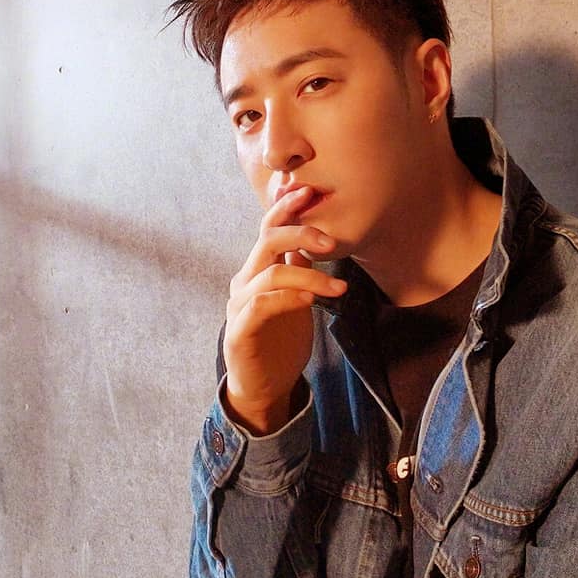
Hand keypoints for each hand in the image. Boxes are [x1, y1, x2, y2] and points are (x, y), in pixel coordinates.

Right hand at [223, 186, 346, 434]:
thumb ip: (300, 268)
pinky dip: (289, 298)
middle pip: (267, 241)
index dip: (287, 207)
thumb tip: (319, 236)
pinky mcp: (240, 332)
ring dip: (309, 275)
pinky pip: (261, 306)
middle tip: (332, 242)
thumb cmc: (280, 339)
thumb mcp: (296, 296)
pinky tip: (311, 300)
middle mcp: (244, 281)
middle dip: (301, 232)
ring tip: (338, 288)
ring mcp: (239, 306)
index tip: (311, 190)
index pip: (269, 228)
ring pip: (270, 274)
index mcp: (257, 269)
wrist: (264, 386)